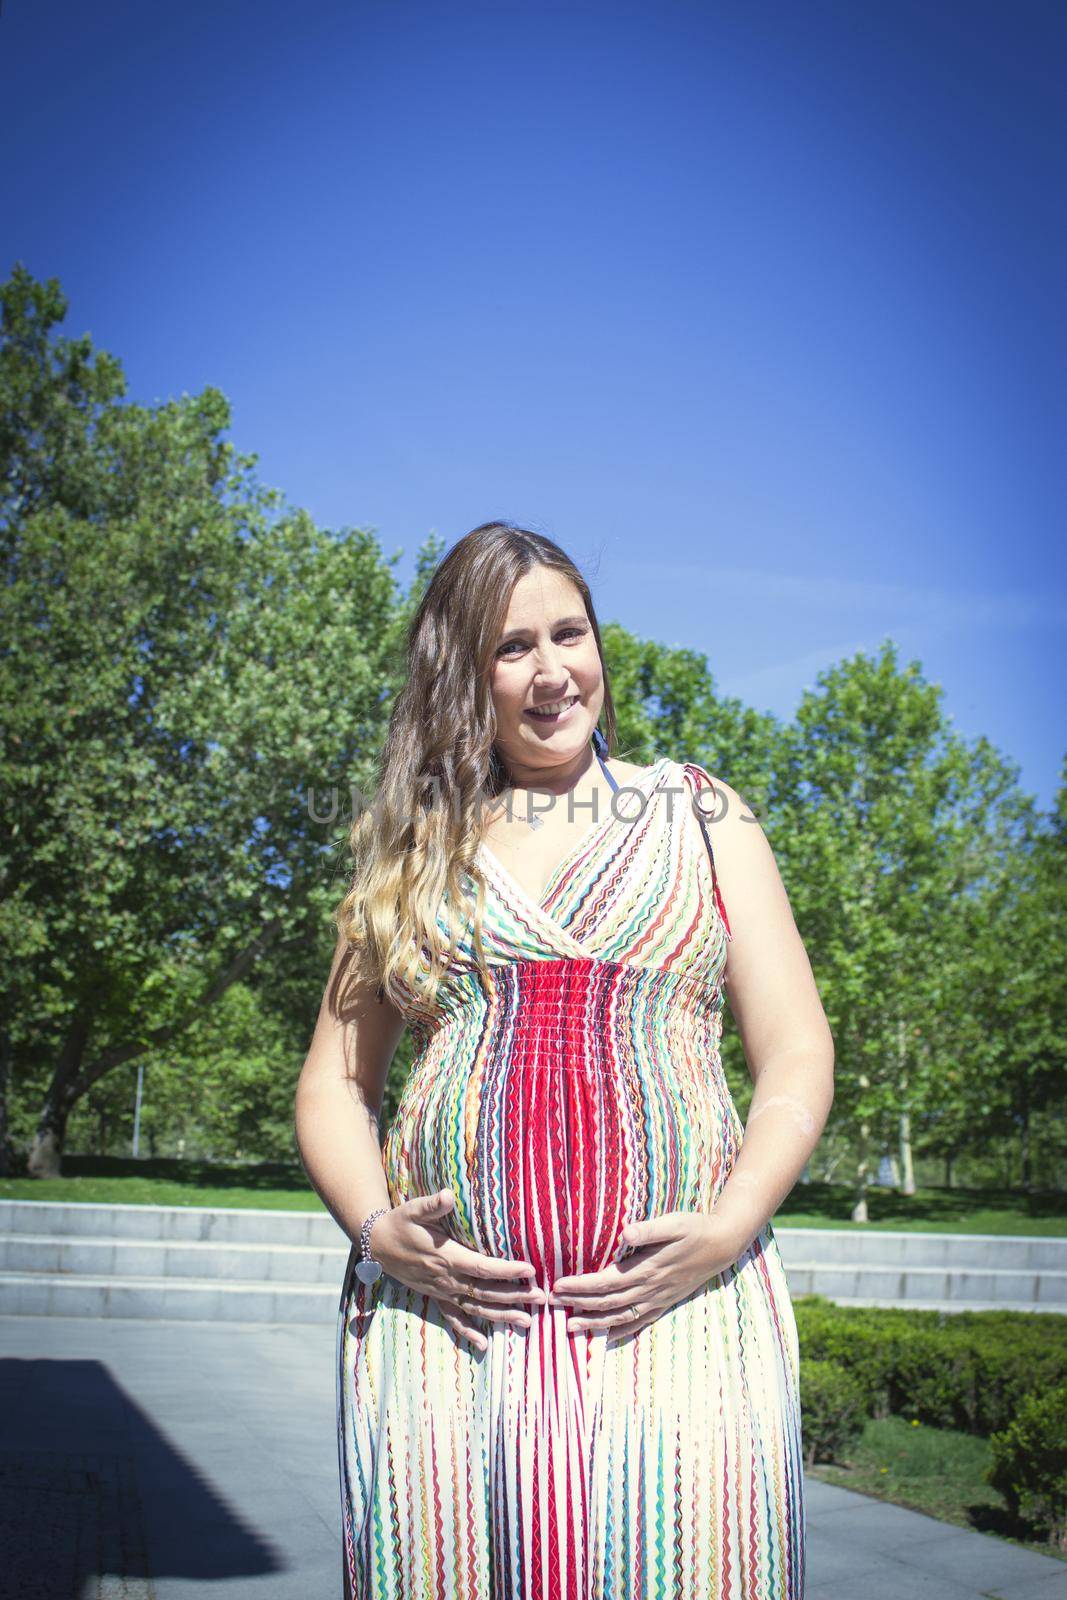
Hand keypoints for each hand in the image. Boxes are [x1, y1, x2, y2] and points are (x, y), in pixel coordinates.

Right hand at [369, 1188, 545, 1352]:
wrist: (377, 1245)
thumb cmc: (400, 1224)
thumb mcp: (414, 1209)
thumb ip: (433, 1205)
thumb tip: (448, 1194)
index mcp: (447, 1257)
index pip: (483, 1267)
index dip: (507, 1270)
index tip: (530, 1270)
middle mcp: (447, 1279)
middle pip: (486, 1292)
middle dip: (515, 1295)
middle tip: (541, 1297)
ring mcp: (441, 1291)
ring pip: (476, 1308)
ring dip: (502, 1315)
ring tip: (526, 1321)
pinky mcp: (435, 1297)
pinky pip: (454, 1318)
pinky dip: (468, 1332)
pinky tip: (483, 1344)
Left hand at [549, 1211, 741, 1343]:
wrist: (722, 1245)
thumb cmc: (695, 1229)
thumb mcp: (673, 1223)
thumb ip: (649, 1230)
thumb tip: (625, 1233)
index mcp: (647, 1269)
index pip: (606, 1281)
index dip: (581, 1286)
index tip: (557, 1286)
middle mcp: (650, 1289)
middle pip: (608, 1302)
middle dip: (578, 1304)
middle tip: (551, 1304)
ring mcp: (658, 1299)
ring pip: (620, 1316)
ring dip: (594, 1322)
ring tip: (570, 1327)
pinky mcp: (665, 1302)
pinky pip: (639, 1321)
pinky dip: (621, 1331)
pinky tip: (607, 1337)